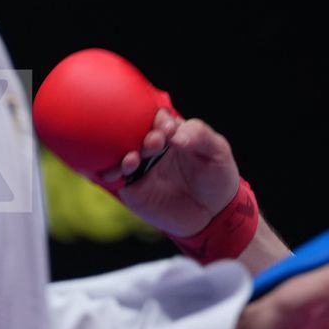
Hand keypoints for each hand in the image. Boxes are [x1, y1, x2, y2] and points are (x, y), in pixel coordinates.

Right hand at [96, 108, 239, 236]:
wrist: (216, 211)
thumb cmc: (217, 174)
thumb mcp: (217, 150)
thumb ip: (200, 136)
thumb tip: (176, 136)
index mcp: (170, 132)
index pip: (157, 118)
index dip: (159, 121)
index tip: (169, 129)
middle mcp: (151, 147)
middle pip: (134, 134)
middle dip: (141, 137)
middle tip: (155, 143)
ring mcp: (141, 168)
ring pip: (120, 155)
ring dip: (122, 155)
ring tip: (134, 160)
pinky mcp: (134, 190)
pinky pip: (116, 179)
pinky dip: (111, 174)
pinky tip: (116, 173)